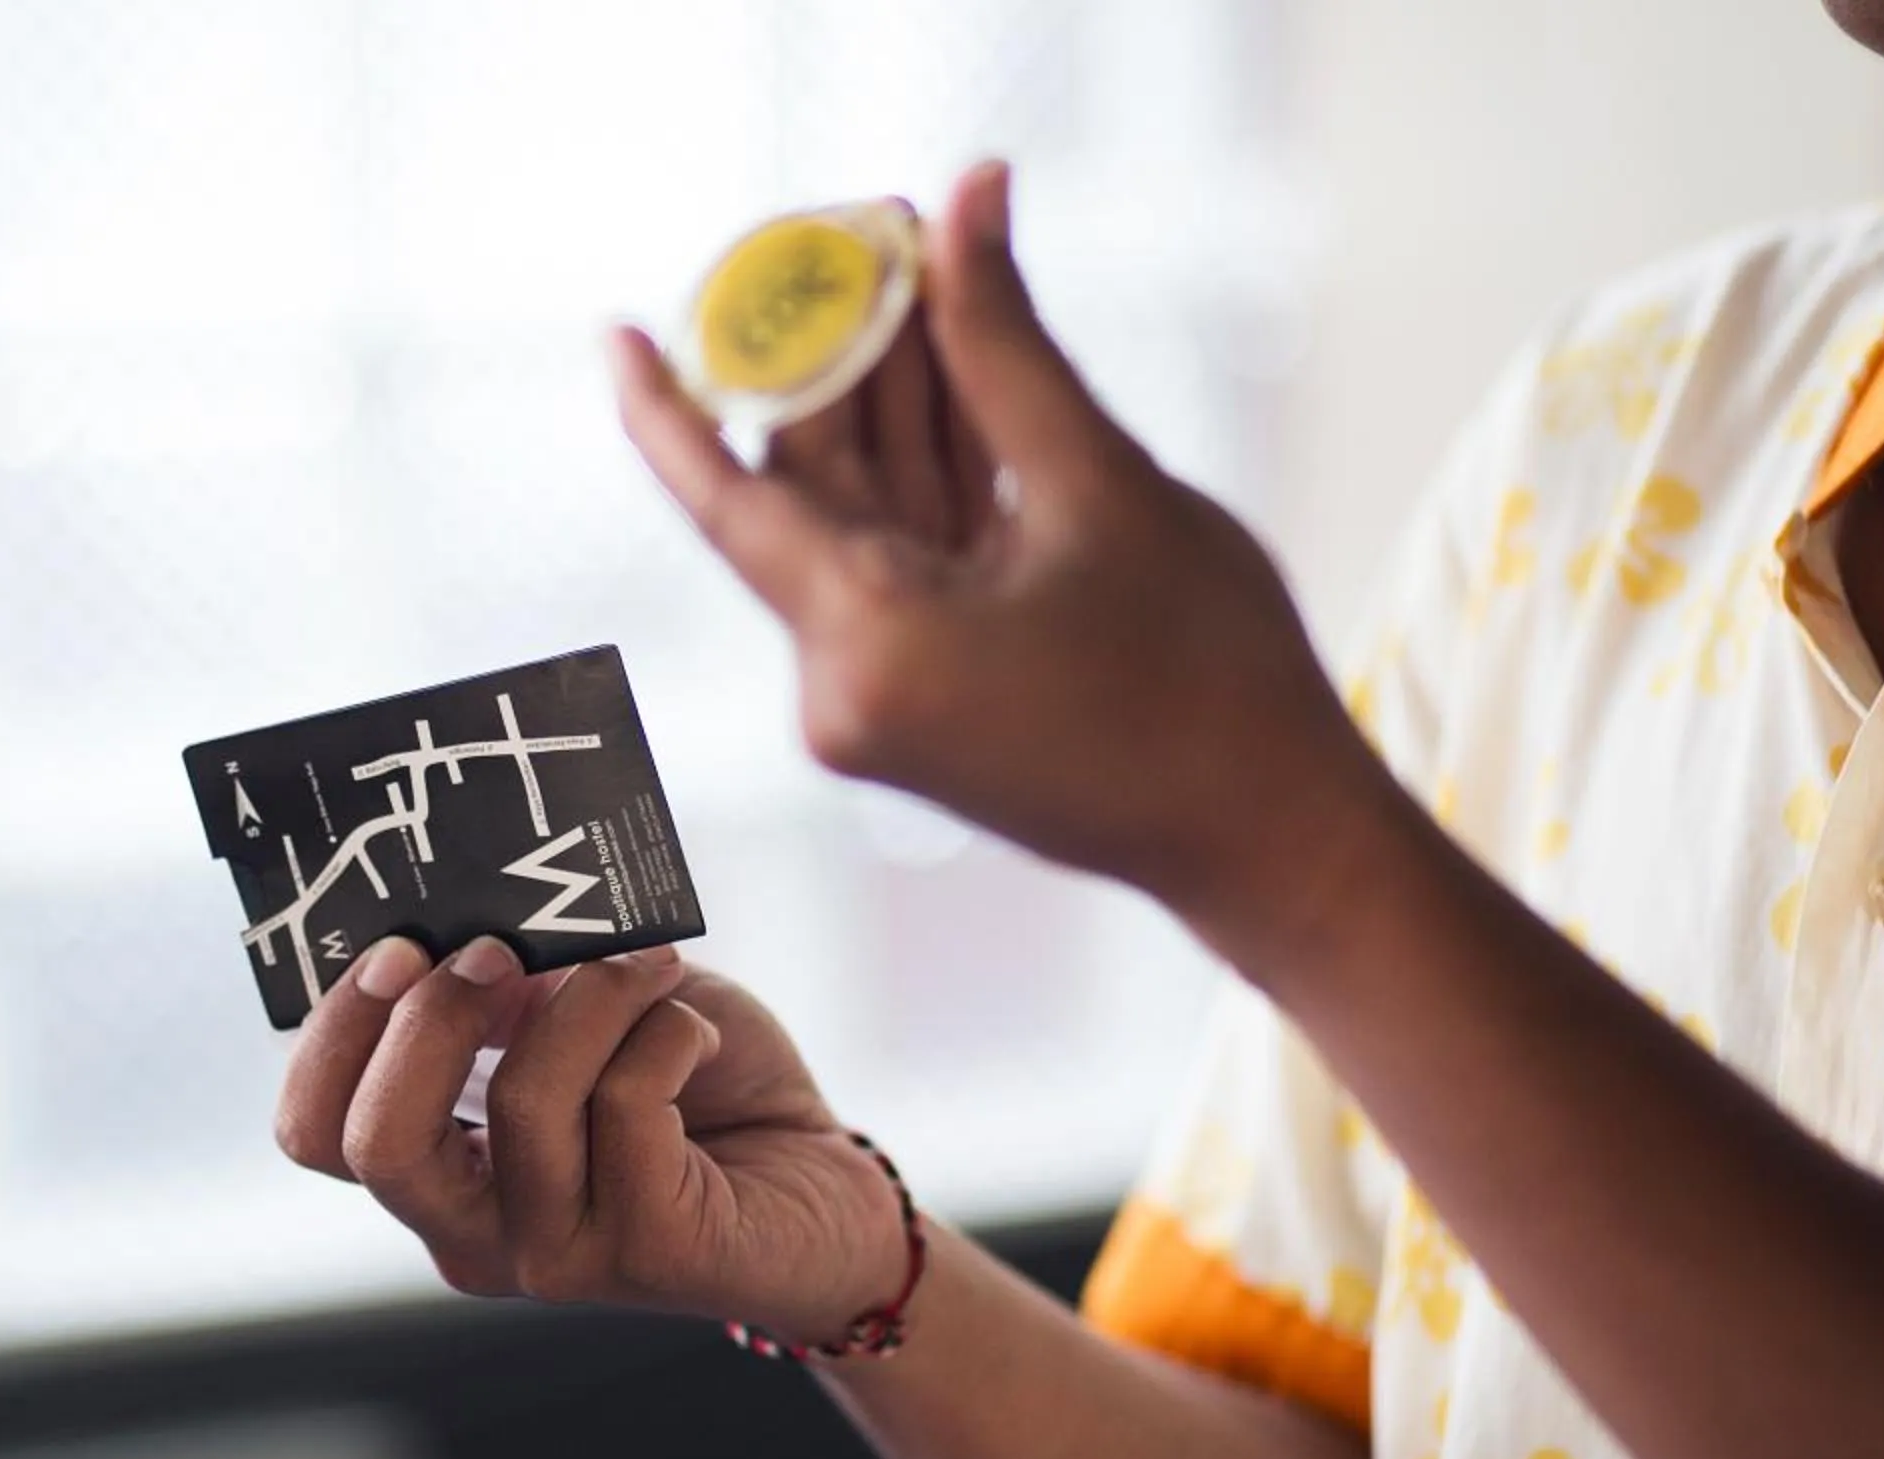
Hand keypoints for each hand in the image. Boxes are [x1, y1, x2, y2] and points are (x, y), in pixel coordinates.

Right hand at [274, 937, 910, 1343]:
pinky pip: (628, 1105)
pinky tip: (697, 1034)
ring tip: (649, 969)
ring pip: (523, 1100)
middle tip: (503, 952)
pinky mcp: (647, 1254)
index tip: (402, 946)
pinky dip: (666, 1030)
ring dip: (592, 998)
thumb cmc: (705, 1093)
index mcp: (442, 1176)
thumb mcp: (595, 1015)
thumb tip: (475, 932)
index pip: (317, 1133)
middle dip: (432, 1018)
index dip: (335, 1035)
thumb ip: (524, 987)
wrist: (828, 1193)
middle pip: (377, 1143)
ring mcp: (556, 1255)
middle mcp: (477, 1234)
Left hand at [609, 162, 1401, 961]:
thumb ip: (1007, 343)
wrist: (1267, 831)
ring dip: (894, 397)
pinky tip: (953, 363)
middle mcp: (843, 690)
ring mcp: (876, 700)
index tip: (616, 328)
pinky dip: (928, 473)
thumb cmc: (1209, 675)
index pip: (730, 502)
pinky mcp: (916, 698)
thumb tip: (962, 201)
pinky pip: (898, 560)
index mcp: (870, 650)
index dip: (668, 405)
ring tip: (927, 260)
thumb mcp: (1103, 483)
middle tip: (876, 225)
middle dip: (840, 353)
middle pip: (807, 488)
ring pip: (859, 515)